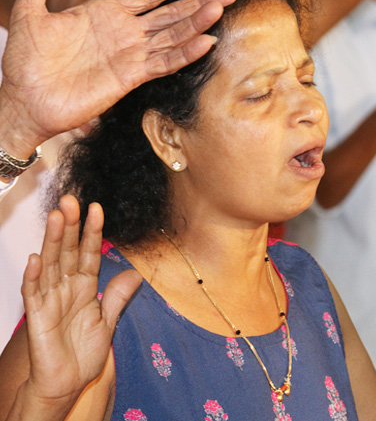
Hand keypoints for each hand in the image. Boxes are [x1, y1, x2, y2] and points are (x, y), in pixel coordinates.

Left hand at [0, 0, 235, 157]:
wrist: (26, 99)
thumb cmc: (26, 60)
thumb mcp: (28, 14)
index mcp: (104, 11)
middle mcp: (124, 32)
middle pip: (169, 13)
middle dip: (196, 2)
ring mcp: (130, 54)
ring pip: (172, 35)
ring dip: (196, 23)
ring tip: (218, 9)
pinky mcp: (131, 76)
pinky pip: (164, 63)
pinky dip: (185, 54)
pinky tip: (204, 43)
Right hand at [20, 195, 140, 403]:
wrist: (66, 382)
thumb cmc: (83, 352)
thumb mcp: (108, 321)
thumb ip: (118, 297)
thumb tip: (135, 273)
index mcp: (84, 286)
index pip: (89, 253)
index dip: (93, 232)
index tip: (97, 208)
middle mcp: (66, 288)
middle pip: (68, 251)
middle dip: (71, 226)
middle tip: (71, 200)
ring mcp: (50, 299)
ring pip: (50, 264)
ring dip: (54, 241)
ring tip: (58, 217)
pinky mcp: (36, 316)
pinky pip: (33, 293)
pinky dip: (34, 276)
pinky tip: (37, 259)